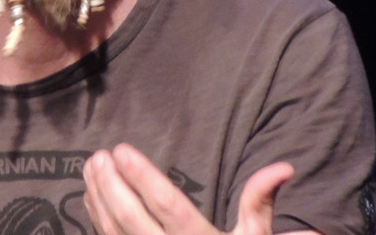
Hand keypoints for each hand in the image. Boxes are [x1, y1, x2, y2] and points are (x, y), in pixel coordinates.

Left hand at [83, 143, 301, 234]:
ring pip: (115, 231)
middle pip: (132, 218)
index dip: (143, 176)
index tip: (121, 149)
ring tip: (90, 166)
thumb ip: (260, 202)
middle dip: (111, 184)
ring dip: (99, 197)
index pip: (169, 206)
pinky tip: (92, 194)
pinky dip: (97, 218)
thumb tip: (284, 167)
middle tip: (99, 155)